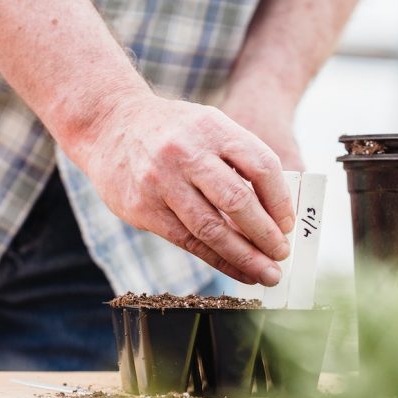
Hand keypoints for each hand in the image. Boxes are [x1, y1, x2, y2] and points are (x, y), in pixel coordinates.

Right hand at [67, 92, 294, 285]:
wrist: (109, 123)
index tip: (288, 225)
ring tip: (266, 273)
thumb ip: (238, 161)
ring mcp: (162, 181)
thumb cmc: (170, 130)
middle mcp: (187, 153)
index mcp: (212, 128)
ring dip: (244, 256)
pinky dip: (217, 260)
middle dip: (265, 235)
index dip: (279, 201)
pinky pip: (187, 240)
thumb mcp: (208, 126)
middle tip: (281, 255)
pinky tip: (237, 270)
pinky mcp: (144, 208)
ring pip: (211, 228)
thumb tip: (273, 213)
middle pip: (237, 201)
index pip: (260, 167)